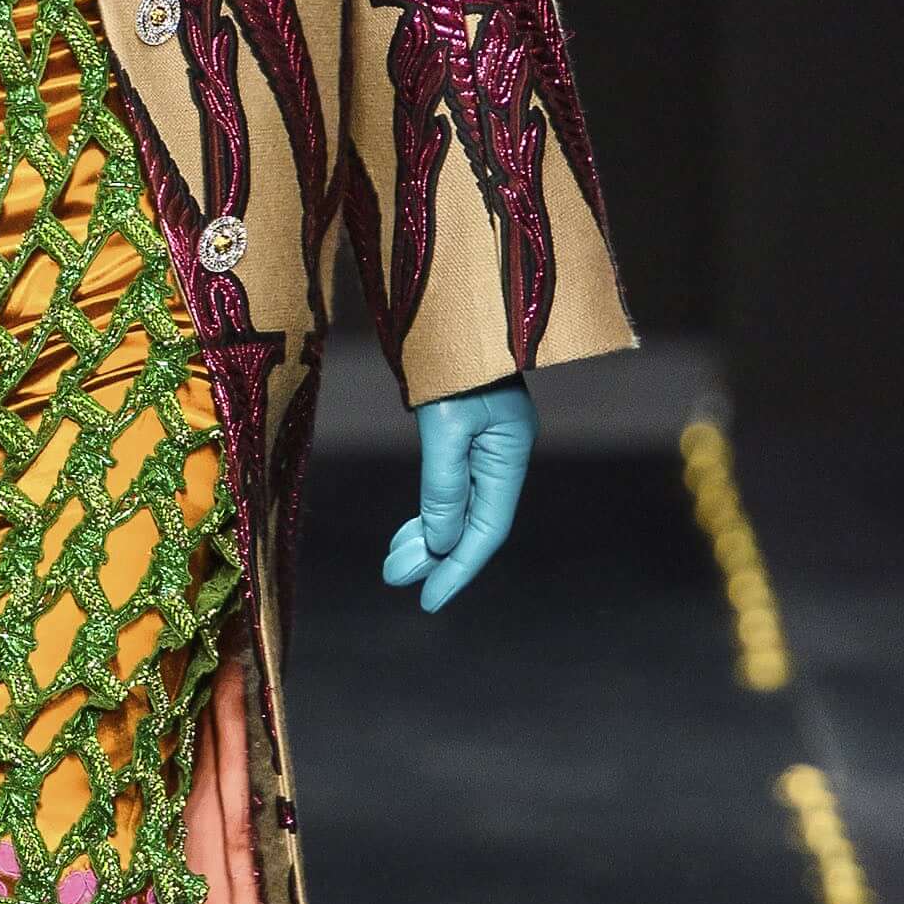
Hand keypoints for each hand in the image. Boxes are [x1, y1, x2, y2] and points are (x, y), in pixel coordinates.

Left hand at [382, 379, 535, 614]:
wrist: (454, 302)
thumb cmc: (451, 360)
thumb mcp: (444, 425)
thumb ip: (443, 486)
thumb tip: (438, 544)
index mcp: (509, 455)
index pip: (487, 530)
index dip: (458, 569)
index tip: (428, 601)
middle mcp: (502, 454)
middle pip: (472, 523)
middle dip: (435, 557)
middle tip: (395, 580)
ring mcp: (484, 444)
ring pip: (458, 507)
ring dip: (427, 537)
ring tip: (394, 564)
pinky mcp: (464, 433)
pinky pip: (449, 486)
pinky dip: (427, 510)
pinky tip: (409, 530)